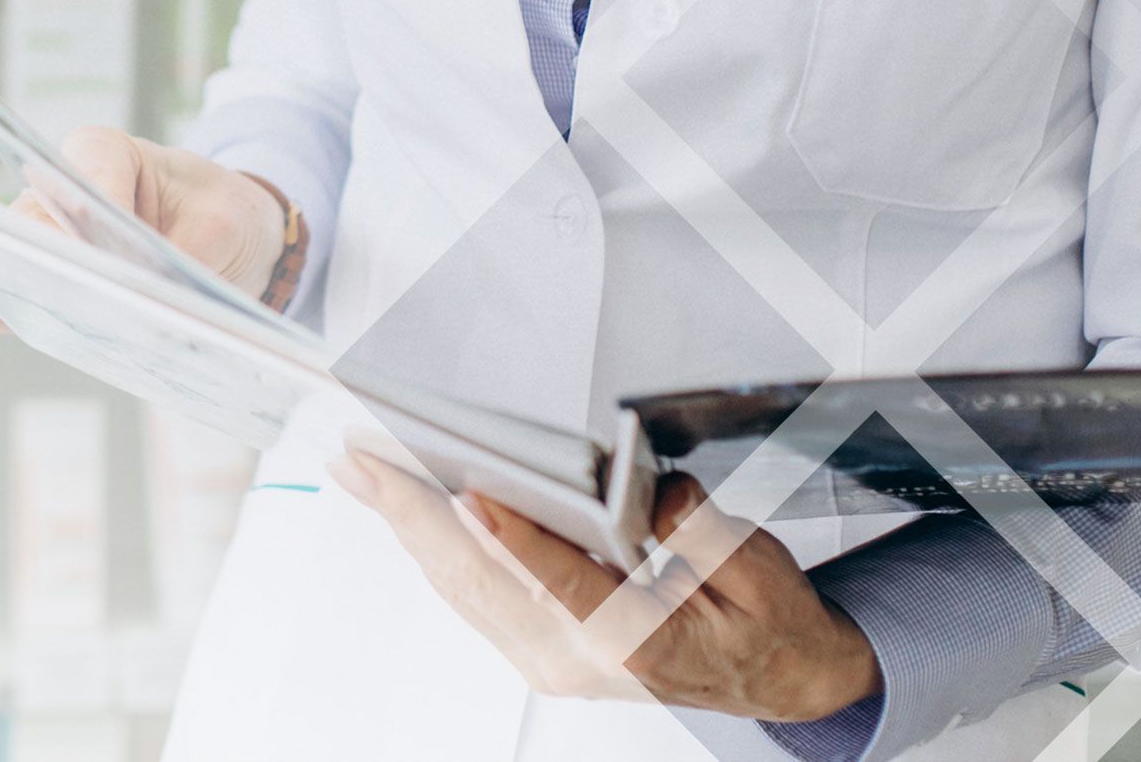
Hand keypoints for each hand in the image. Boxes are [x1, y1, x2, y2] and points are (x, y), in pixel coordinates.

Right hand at [0, 126, 288, 335]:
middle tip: (34, 280)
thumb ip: (184, 255)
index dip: (85, 207)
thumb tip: (142, 298)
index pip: (83, 172)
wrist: (230, 237)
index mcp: (105, 152)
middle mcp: (58, 188)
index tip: (95, 240)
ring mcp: (43, 235)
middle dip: (31, 252)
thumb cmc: (222, 214)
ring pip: (7, 257)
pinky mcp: (42, 280)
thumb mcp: (225, 223)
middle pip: (29, 220)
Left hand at [327, 452, 884, 723]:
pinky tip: (404, 511)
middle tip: (361, 461)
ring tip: (361, 473)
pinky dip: (431, 548)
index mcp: (636, 641)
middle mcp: (578, 660)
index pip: (561, 582)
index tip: (468, 491)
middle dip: (411, 513)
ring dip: (406, 526)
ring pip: (461, 588)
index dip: (513, 536)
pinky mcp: (539, 652)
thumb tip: (645, 490)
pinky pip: (471, 596)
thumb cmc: (766, 622)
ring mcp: (550, 662)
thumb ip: (697, 527)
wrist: (780, 680)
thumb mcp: (755, 565)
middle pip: (479, 580)